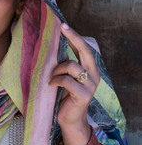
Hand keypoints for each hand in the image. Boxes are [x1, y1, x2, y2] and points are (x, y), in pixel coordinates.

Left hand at [49, 23, 99, 144]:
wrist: (70, 120)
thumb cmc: (65, 97)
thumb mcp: (66, 78)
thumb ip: (66, 65)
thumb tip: (53, 47)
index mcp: (90, 69)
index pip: (84, 48)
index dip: (75, 36)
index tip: (63, 24)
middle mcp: (94, 75)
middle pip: (84, 50)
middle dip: (73, 37)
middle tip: (62, 28)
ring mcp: (90, 85)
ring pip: (71, 66)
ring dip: (57, 70)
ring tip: (51, 78)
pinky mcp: (83, 95)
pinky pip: (66, 80)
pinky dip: (55, 80)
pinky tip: (50, 85)